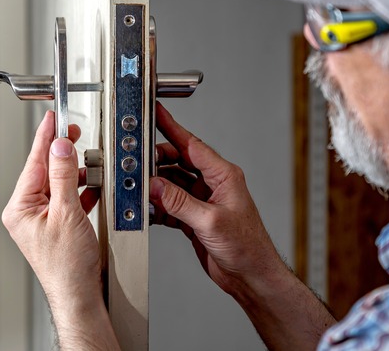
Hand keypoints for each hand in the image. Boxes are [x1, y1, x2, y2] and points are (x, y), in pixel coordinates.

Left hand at [2, 111, 117, 349]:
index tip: (53, 118)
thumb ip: (64, 175)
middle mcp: (25, 212)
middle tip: (73, 134)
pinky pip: (66, 199)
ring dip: (74, 173)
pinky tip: (91, 186)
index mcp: (19, 208)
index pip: (34, 162)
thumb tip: (60, 147)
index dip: (45, 138)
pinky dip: (79, 191)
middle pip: (45, 171)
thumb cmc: (67, 265)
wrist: (79, 293)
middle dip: (62, 154)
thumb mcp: (67, 212)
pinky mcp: (55, 226)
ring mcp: (40, 220)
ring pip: (57, 184)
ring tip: (88, 163)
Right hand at [151, 104, 333, 350]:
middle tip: (137, 163)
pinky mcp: (195, 218)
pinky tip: (149, 209)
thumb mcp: (210, 221)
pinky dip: (158, 206)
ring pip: (172, 184)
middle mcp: (213, 184)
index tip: (156, 113)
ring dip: (156, 187)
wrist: (251, 275)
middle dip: (156, 161)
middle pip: (178, 162)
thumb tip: (156, 185)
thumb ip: (180, 202)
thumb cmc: (247, 247)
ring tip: (140, 188)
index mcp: (224, 176)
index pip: (192, 145)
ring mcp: (203, 201)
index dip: (172, 128)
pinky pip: (171, 204)